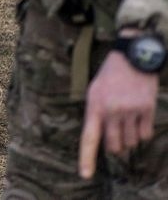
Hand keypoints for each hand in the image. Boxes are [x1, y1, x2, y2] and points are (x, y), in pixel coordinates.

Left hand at [78, 50, 159, 178]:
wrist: (131, 57)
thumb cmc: (109, 76)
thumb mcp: (94, 92)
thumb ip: (95, 114)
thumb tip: (101, 140)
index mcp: (94, 106)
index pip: (89, 137)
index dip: (87, 158)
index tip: (86, 175)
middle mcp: (112, 110)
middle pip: (114, 145)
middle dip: (115, 146)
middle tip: (116, 136)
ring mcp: (130, 110)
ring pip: (130, 142)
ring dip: (129, 138)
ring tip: (127, 121)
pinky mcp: (147, 109)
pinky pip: (145, 135)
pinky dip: (142, 132)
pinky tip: (139, 118)